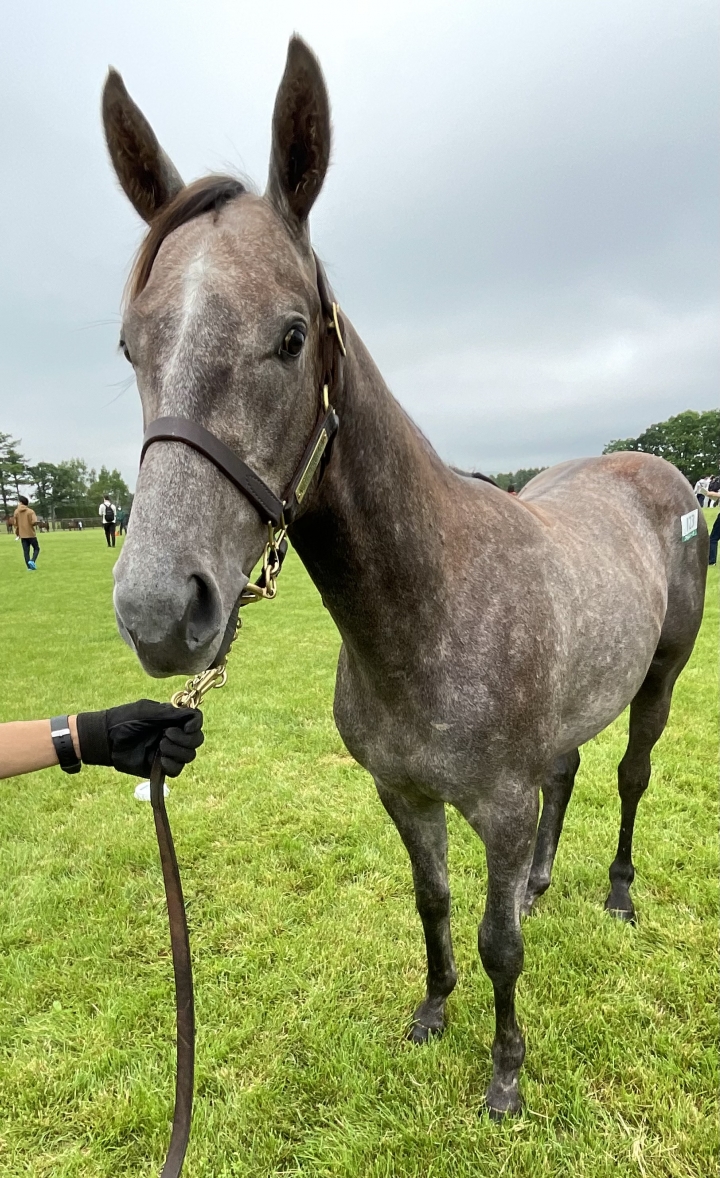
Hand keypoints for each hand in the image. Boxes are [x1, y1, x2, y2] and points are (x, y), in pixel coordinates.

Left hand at [76, 700, 203, 777]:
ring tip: (159, 745)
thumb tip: (193, 716)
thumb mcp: (147, 711)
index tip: (186, 727)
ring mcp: (168, 752)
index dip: (196, 725)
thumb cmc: (124, 720)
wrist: (106, 738)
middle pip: (197, 740)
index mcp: (172, 719)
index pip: (196, 721)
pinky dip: (172, 765)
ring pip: (189, 755)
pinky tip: (160, 760)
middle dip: (186, 739)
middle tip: (166, 734)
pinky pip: (177, 770)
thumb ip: (170, 713)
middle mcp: (174, 735)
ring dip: (177, 751)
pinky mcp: (160, 767)